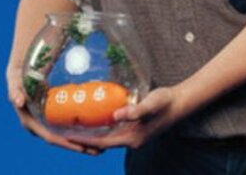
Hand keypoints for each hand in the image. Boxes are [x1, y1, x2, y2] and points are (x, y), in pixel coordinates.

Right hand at [6, 65, 103, 155]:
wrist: (21, 72)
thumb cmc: (18, 77)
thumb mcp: (14, 81)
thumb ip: (14, 90)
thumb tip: (18, 102)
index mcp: (30, 124)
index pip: (52, 138)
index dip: (67, 144)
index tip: (82, 147)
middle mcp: (39, 127)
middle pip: (63, 141)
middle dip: (80, 147)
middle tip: (99, 150)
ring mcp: (47, 123)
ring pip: (67, 136)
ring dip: (83, 142)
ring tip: (102, 146)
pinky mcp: (54, 117)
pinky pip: (68, 127)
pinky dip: (81, 131)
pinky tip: (96, 130)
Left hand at [68, 86, 189, 149]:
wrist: (180, 102)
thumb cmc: (166, 102)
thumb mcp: (151, 104)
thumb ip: (135, 111)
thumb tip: (116, 115)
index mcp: (133, 138)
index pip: (103, 143)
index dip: (85, 140)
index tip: (68, 136)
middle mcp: (131, 140)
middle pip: (102, 143)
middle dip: (85, 140)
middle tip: (66, 132)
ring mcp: (134, 136)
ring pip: (107, 138)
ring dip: (92, 134)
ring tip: (75, 127)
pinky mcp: (135, 129)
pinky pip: (114, 131)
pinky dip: (102, 128)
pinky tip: (94, 118)